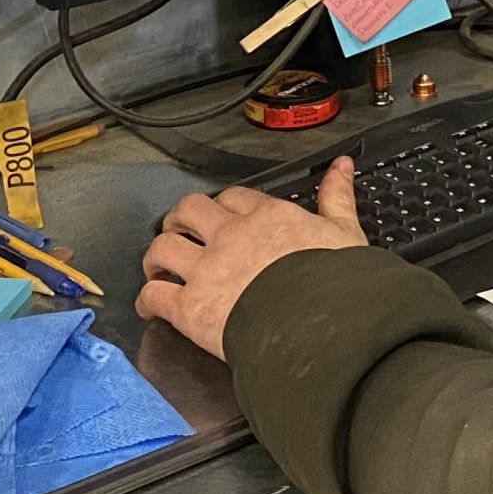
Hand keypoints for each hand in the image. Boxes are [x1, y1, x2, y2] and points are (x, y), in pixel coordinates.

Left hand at [135, 157, 368, 359]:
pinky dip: (146, 301)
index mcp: (268, 217)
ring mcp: (207, 270)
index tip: (227, 216)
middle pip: (189, 211)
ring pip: (163, 248)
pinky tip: (151, 307)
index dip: (226, 205)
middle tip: (181, 231)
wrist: (321, 327)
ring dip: (156, 257)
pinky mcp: (190, 307)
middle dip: (179, 220)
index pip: (235, 197)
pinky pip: (153, 296)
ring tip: (159, 267)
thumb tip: (342, 166)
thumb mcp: (346, 233)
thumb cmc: (339, 283)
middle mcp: (231, 236)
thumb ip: (337, 198)